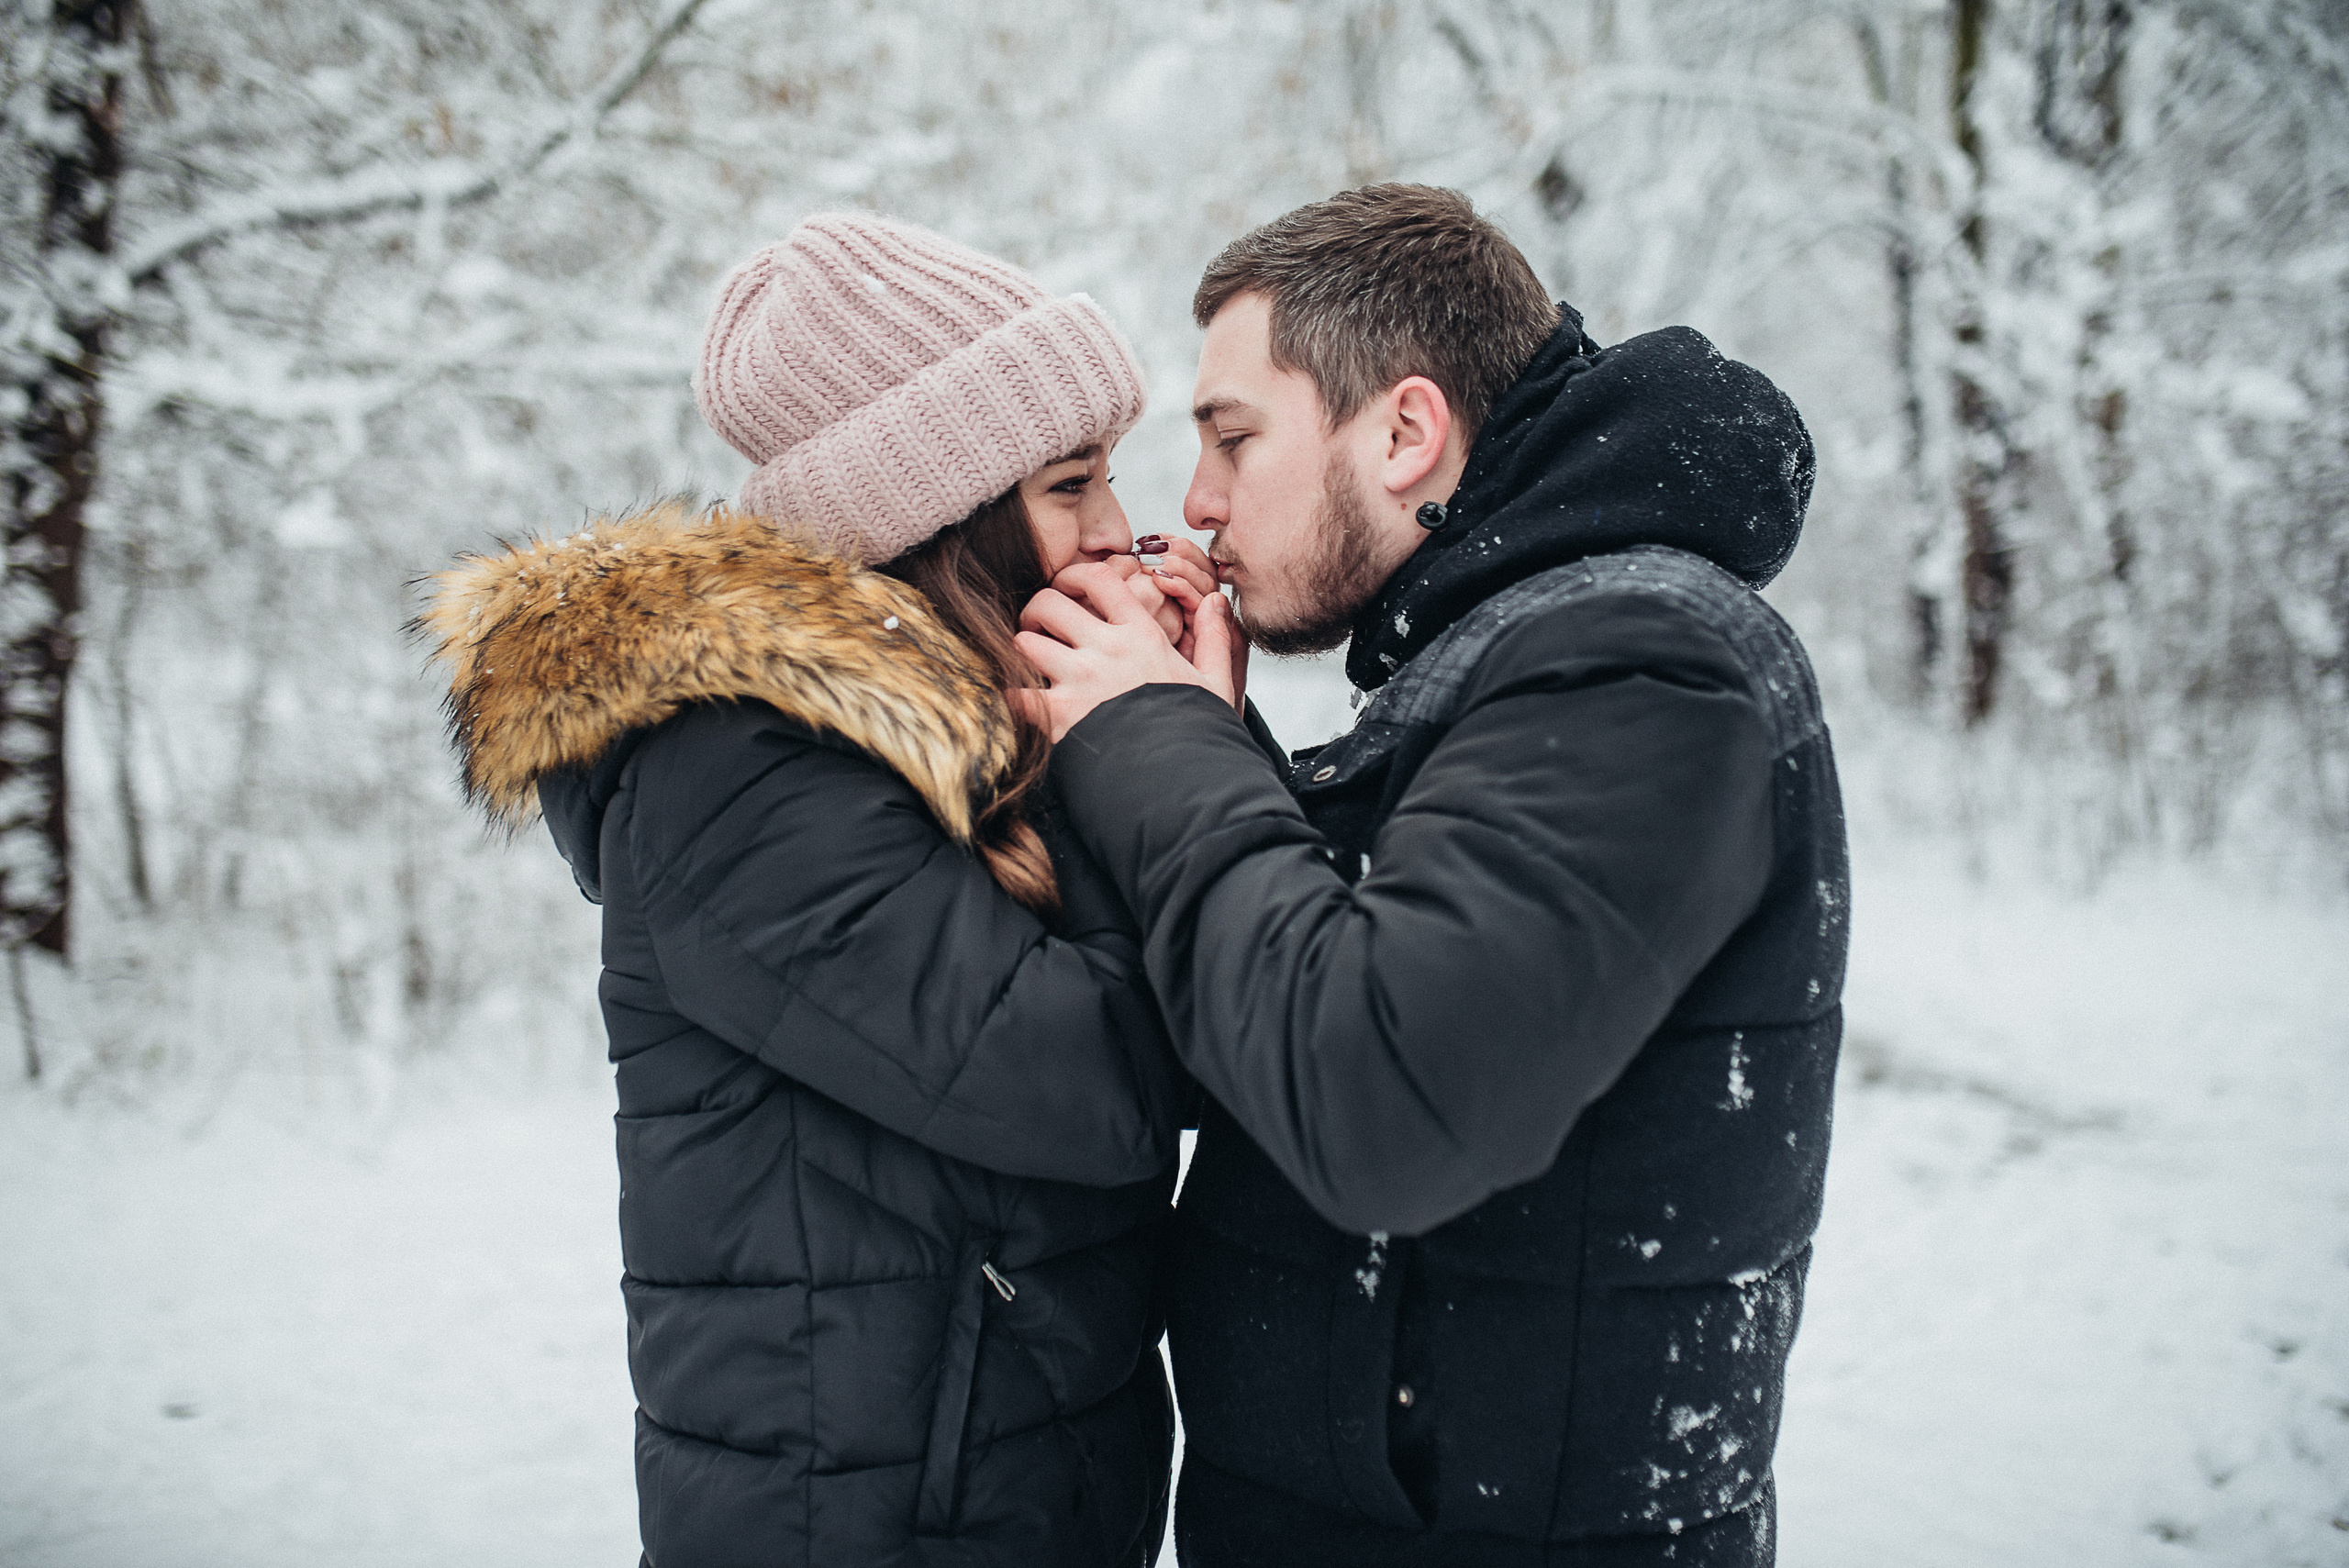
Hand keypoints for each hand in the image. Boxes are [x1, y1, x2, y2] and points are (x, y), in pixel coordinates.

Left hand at [1016, 561, 1241, 741]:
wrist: (1183, 778)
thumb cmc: (1198, 731)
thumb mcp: (1217, 682)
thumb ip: (1215, 638)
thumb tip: (1214, 603)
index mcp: (1141, 635)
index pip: (1099, 578)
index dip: (1074, 574)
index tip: (1066, 585)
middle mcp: (1106, 650)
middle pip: (1048, 602)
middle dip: (1037, 610)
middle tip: (1040, 626)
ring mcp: (1079, 680)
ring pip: (1024, 641)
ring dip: (1021, 649)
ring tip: (1030, 662)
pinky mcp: (1060, 715)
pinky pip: (1016, 693)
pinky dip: (1010, 694)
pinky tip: (1017, 698)